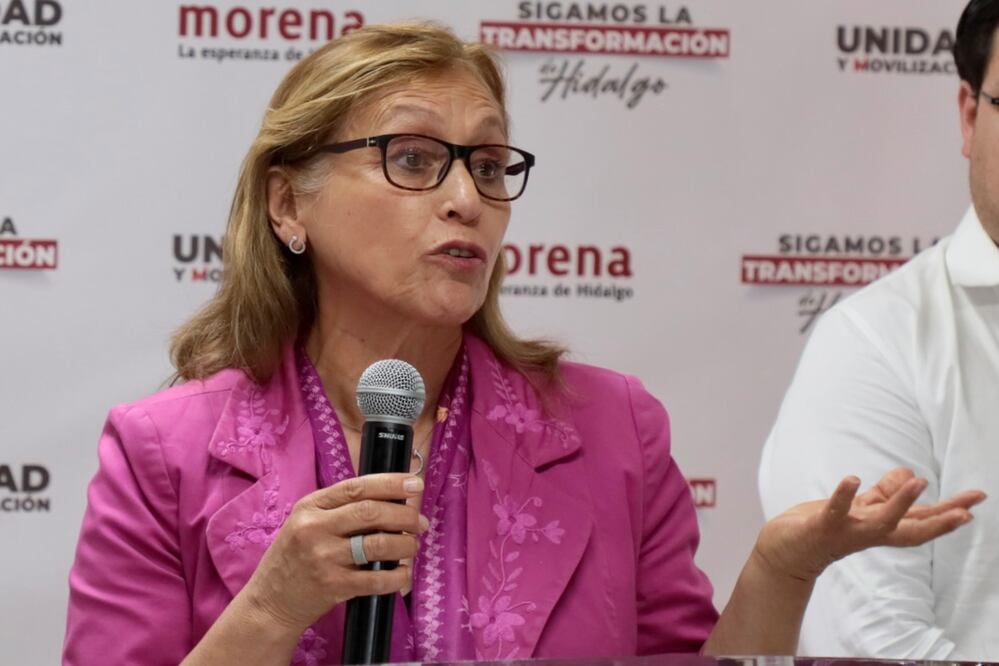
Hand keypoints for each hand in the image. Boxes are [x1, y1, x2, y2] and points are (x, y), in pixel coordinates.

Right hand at [239, 473, 427, 632]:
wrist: (269, 602)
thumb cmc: (294, 558)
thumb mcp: (306, 522)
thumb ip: (339, 509)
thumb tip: (391, 499)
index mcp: (310, 506)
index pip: (357, 487)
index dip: (391, 484)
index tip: (415, 485)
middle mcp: (315, 529)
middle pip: (371, 513)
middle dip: (404, 515)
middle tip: (419, 522)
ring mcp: (323, 558)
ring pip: (378, 544)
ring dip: (405, 544)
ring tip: (413, 545)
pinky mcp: (333, 587)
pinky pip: (376, 579)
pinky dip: (397, 576)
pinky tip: (402, 573)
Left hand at [755, 467, 985, 581]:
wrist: (785, 553)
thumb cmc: (823, 528)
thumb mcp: (860, 509)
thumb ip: (884, 494)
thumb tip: (910, 475)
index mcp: (879, 527)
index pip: (919, 520)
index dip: (946, 512)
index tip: (975, 504)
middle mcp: (869, 533)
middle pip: (912, 529)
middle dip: (941, 520)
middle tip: (969, 511)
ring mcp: (847, 531)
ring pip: (880, 520)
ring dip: (901, 503)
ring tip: (919, 482)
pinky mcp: (822, 526)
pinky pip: (835, 510)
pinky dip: (843, 495)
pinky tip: (852, 478)